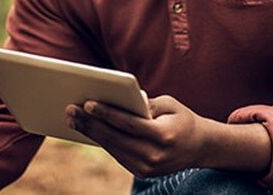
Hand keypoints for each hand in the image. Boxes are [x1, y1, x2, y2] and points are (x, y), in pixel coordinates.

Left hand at [65, 95, 208, 177]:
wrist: (201, 148)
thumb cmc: (182, 119)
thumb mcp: (169, 105)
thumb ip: (145, 103)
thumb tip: (119, 100)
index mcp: (163, 136)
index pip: (129, 124)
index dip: (107, 114)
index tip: (88, 104)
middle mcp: (154, 155)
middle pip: (115, 138)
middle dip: (90, 123)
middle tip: (70, 109)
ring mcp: (147, 168)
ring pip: (112, 148)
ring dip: (90, 133)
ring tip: (73, 119)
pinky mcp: (142, 172)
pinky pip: (117, 154)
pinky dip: (101, 141)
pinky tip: (87, 129)